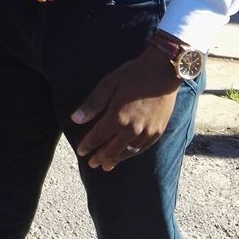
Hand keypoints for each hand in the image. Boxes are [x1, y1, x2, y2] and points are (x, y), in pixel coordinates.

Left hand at [71, 45, 180, 170]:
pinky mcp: (158, 132)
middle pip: (112, 150)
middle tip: (92, 164)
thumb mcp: (108, 84)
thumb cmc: (133, 75)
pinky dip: (132, 154)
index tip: (80, 151)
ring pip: (128, 153)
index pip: (98, 137)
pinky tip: (127, 155)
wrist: (163, 72)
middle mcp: (132, 129)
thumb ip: (92, 104)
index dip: (88, 145)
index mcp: (117, 117)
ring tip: (106, 166)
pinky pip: (142, 149)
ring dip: (116, 160)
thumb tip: (75, 119)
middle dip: (100, 158)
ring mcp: (147, 132)